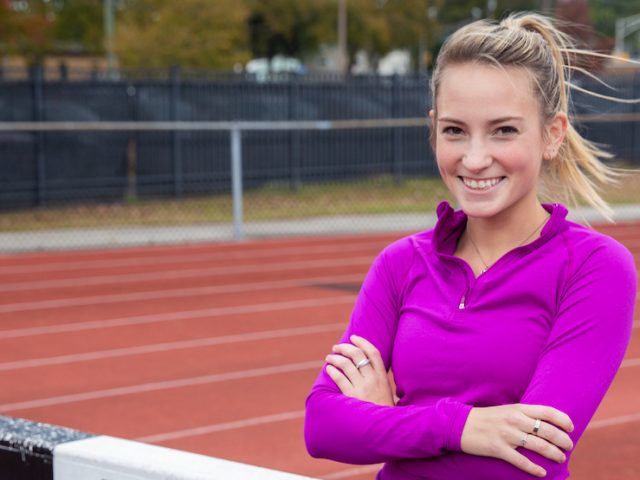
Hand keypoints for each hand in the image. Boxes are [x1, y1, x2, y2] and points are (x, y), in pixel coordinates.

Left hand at [325, 334, 394, 406]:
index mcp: (382, 376)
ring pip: (346, 364)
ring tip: (329, 358)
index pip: (373, 352)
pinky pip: (339, 378)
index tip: (353, 337)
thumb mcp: (386, 391)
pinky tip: (329, 369)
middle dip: (344, 347)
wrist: (384, 428)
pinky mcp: (352, 396)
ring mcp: (362, 387)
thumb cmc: (384, 410)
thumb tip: (365, 365)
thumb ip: (377, 378)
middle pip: (357, 354)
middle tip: (336, 347)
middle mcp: (373, 379)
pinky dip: (332, 370)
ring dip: (334, 358)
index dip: (362, 342)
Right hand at [460, 404, 574, 477]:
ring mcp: (506, 435)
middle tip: (568, 447)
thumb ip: (525, 415)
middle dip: (563, 441)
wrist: (462, 424)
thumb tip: (547, 425)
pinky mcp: (498, 449)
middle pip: (547, 431)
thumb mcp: (507, 410)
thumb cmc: (488, 418)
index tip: (571, 428)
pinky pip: (521, 461)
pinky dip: (534, 468)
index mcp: (518, 408)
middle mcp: (514, 420)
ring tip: (560, 458)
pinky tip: (541, 472)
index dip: (563, 420)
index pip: (547, 412)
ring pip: (538, 446)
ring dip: (554, 454)